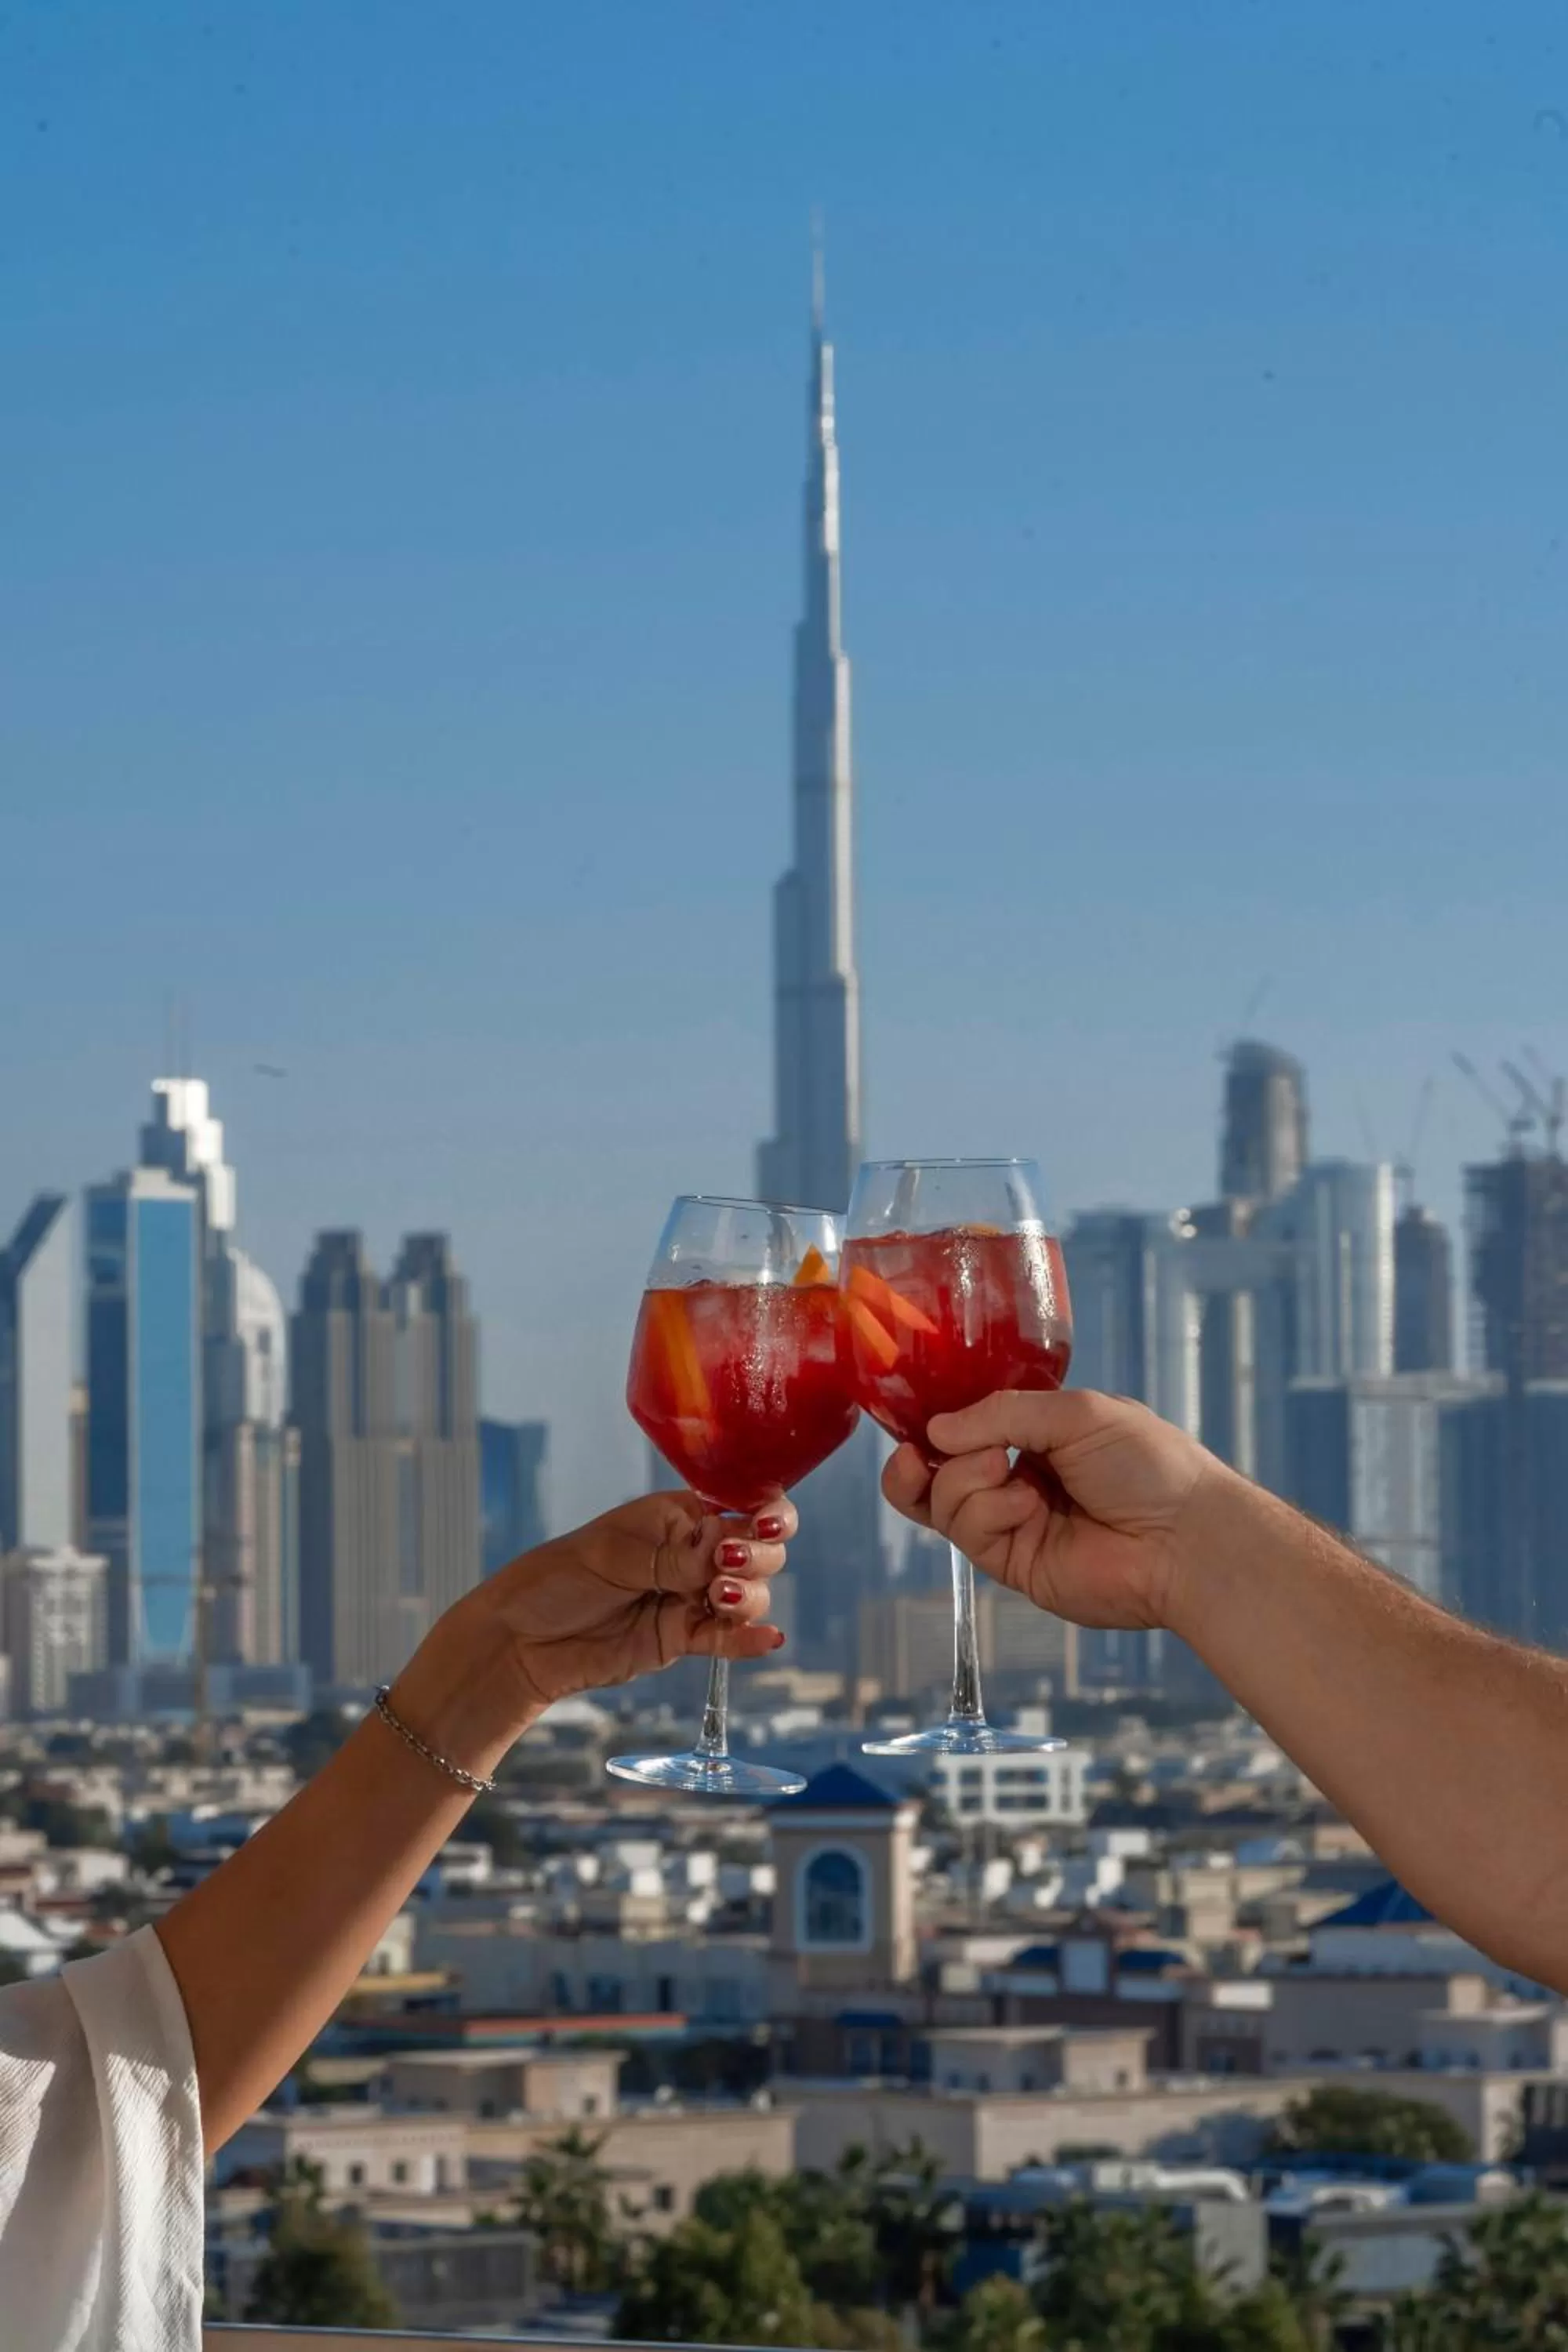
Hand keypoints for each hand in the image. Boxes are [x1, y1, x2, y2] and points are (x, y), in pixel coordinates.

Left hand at [389, 1492, 793, 1775]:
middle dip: (757, 1558)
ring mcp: (689, 1598)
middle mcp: (692, 1554)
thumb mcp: (614, 1557)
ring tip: (717, 1599)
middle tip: (726, 1567)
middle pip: (756, 1553)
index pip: (739, 1509)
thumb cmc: (557, 1578)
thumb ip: (673, 1558)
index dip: (763, 1515)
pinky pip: (725, 1639)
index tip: (763, 1524)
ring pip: (747, 1596)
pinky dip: (749, 1639)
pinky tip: (768, 1638)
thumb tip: (726, 1549)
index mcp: (678, 1517)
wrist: (522, 1641)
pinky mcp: (680, 1640)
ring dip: (748, 1597)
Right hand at [882, 1389, 1217, 1630]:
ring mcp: (1014, 1524)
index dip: (934, 1426)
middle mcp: (1019, 1478)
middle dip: (926, 1459)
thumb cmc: (1146, 1464)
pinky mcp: (1014, 1565)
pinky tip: (1025, 1504)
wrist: (1184, 1539)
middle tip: (922, 1451)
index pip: (967, 1429)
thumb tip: (936, 1430)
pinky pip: (969, 1533)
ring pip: (945, 1502)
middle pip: (940, 1471)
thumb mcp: (1075, 1413)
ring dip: (964, 1480)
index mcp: (1038, 1436)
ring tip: (1004, 1471)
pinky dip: (986, 1511)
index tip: (913, 1421)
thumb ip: (1002, 1414)